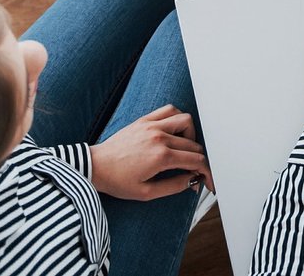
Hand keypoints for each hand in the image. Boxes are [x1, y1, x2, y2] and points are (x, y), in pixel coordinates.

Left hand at [90, 104, 210, 200]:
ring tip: (184, 149)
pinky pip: (169, 110)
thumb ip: (174, 186)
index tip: (207, 181)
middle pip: (194, 144)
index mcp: (161, 157)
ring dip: (191, 136)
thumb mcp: (146, 193)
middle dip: (199, 160)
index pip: (196, 160)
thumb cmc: (117, 181)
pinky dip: (177, 118)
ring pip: (186, 121)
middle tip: (194, 172)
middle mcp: (159, 137)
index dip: (207, 172)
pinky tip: (174, 131)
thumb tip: (192, 181)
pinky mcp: (144, 120)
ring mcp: (152, 126)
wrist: (96, 167)